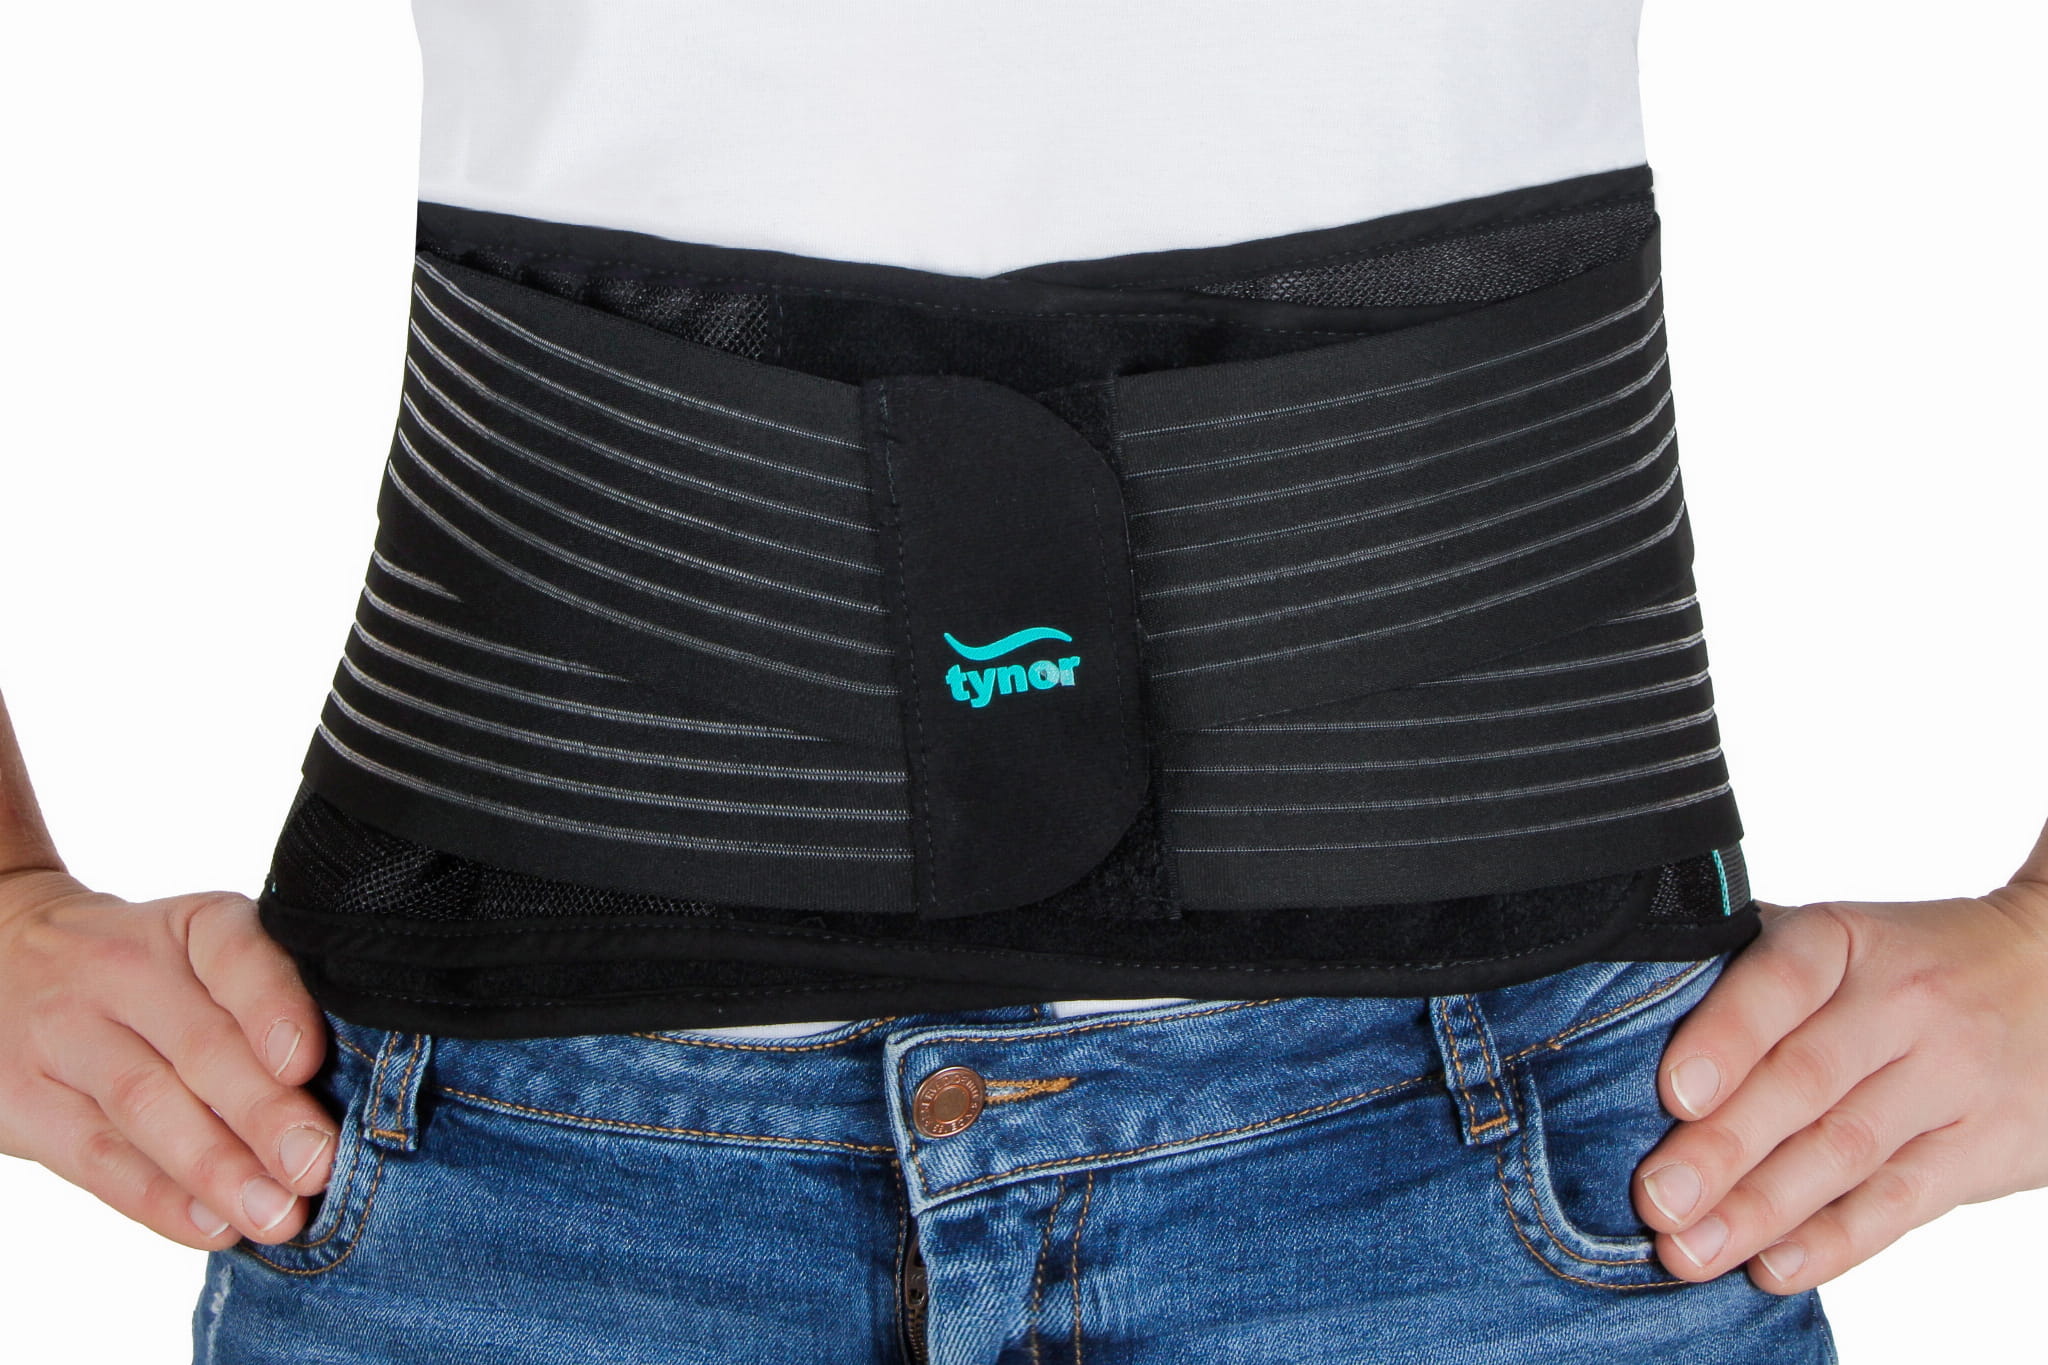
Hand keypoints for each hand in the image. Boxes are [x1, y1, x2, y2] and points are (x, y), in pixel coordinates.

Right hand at [0, 869, 336, 1248]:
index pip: (237, 954)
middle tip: (316, 1166)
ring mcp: (65, 1035)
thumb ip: (271, 1006)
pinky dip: (157, 1199)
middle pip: (199, 1046)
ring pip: (146, 1106)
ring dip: (217, 1168)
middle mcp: (126, 972)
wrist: (7, 955)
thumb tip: (357, 1096)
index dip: (274, 1009)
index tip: (307, 1064)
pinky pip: (96, 1157)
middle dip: (263, 1113)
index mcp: (193, 927)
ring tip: (276, 1213)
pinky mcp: (24, 1100)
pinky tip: (211, 1226)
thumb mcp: (204, 954)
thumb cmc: (152, 970)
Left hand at [1630, 873, 2047, 1292]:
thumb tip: (1617, 1004)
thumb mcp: (1834, 935)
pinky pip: (1903, 1202)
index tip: (1672, 1095)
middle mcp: (1903, 1005)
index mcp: (1844, 941)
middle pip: (1805, 1084)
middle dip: (1723, 1150)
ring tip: (1689, 1250)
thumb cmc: (1902, 960)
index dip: (1725, 1040)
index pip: (1780, 983)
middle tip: (1656, 1201)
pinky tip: (1774, 1266)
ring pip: (1847, 1152)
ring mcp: (1951, 1079)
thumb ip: (1742, 967)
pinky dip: (1835, 1241)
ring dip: (1761, 1210)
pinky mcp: (1986, 1146)